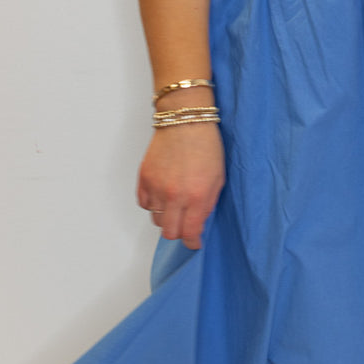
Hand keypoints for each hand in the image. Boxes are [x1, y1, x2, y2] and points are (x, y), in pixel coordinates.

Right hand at [137, 122, 225, 248]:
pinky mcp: (144, 178)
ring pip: (156, 220)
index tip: (195, 242)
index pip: (190, 233)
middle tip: (185, 224)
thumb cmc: (206, 145)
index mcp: (196, 196)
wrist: (185, 120)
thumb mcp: (218, 178)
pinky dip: (153, 204)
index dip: (193, 242)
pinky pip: (144, 204)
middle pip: (170, 232)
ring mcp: (156, 187)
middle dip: (179, 232)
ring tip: (175, 204)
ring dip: (166, 217)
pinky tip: (163, 195)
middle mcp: (174, 195)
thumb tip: (199, 222)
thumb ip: (208, 204)